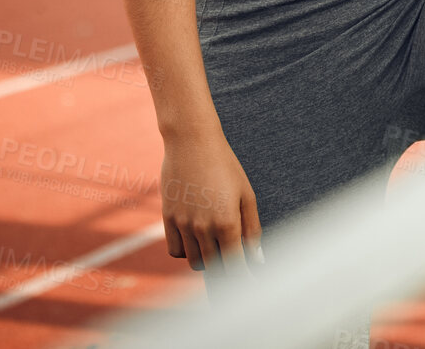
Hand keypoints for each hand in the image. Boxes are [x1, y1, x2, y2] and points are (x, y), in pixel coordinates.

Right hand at [160, 132, 263, 276]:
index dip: (242, 278)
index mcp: (227, 223)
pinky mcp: (167, 218)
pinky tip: (197, 238)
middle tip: (232, 257)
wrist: (192, 142)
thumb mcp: (246, 195)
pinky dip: (187, 251)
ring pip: (194, 261)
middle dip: (225, 267)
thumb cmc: (226, 166)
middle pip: (213, 267)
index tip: (248, 282)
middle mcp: (203, 228)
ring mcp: (182, 224)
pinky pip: (175, 250)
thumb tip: (257, 260)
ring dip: (207, 259)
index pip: (234, 267)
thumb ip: (252, 229)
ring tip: (217, 244)